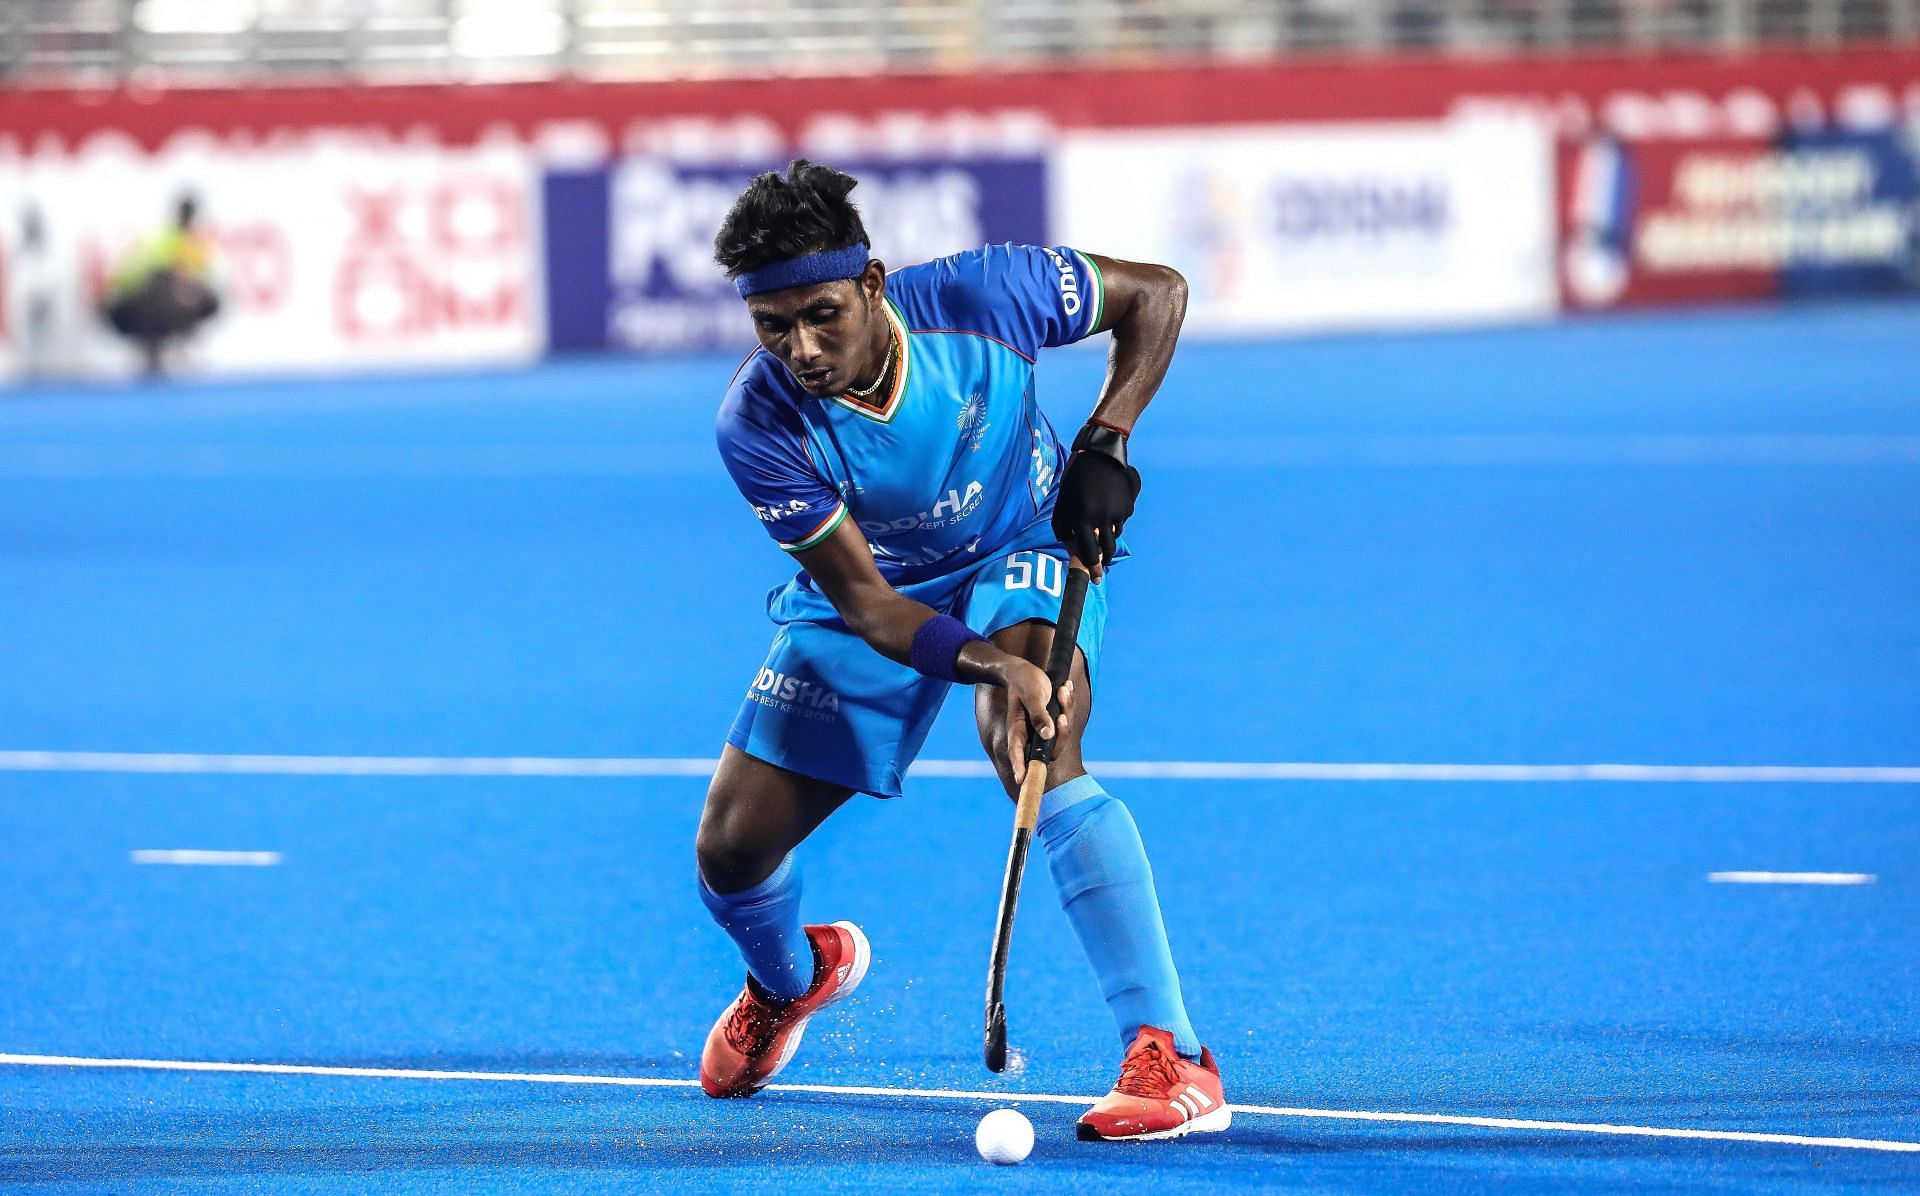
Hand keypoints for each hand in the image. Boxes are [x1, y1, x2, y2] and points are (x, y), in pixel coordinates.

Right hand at [1003, 660, 1075, 780]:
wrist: (1023, 670)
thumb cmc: (1024, 682)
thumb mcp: (1032, 695)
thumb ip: (1039, 715)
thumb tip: (1048, 735)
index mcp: (1017, 730)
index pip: (1017, 754)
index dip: (1020, 768)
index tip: (1022, 780)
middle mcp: (1029, 735)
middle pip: (1049, 749)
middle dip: (1062, 732)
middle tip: (1062, 713)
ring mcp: (1041, 731)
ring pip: (1061, 735)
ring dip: (1067, 711)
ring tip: (1064, 689)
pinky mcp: (1051, 723)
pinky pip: (1065, 721)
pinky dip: (1069, 705)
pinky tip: (1066, 688)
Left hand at [1051, 422, 1139, 579]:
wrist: (1101, 457)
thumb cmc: (1075, 481)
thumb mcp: (1062, 503)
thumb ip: (1062, 527)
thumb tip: (1071, 546)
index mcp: (1082, 518)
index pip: (1089, 552)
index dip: (1091, 568)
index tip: (1095, 579)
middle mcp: (1102, 518)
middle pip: (1107, 550)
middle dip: (1104, 559)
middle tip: (1101, 563)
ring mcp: (1117, 513)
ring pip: (1115, 535)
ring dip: (1108, 537)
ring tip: (1100, 524)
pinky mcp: (1128, 507)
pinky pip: (1121, 521)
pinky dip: (1114, 521)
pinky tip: (1107, 506)